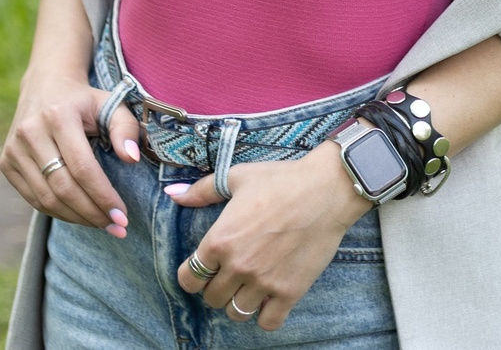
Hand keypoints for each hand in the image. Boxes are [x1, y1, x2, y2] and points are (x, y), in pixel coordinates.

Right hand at [0, 68, 145, 237]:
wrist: (45, 84)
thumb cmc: (85, 100)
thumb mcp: (110, 104)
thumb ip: (126, 128)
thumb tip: (130, 159)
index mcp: (58, 115)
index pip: (82, 168)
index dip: (103, 197)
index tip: (123, 216)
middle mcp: (30, 132)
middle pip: (63, 188)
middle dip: (92, 213)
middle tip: (117, 227)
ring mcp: (13, 148)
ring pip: (46, 198)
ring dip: (77, 218)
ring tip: (102, 224)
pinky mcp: (6, 162)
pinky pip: (33, 198)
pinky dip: (58, 212)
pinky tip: (79, 215)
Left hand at [171, 143, 370, 329]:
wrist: (327, 189)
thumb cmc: (281, 180)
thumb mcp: (237, 177)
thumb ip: (202, 190)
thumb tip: (173, 194)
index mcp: (220, 239)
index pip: (188, 278)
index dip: (192, 276)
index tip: (203, 270)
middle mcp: (238, 265)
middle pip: (212, 298)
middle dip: (216, 289)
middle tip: (230, 276)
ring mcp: (264, 281)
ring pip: (236, 313)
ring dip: (239, 302)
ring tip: (249, 288)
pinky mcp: (290, 291)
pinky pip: (268, 323)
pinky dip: (265, 316)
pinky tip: (269, 299)